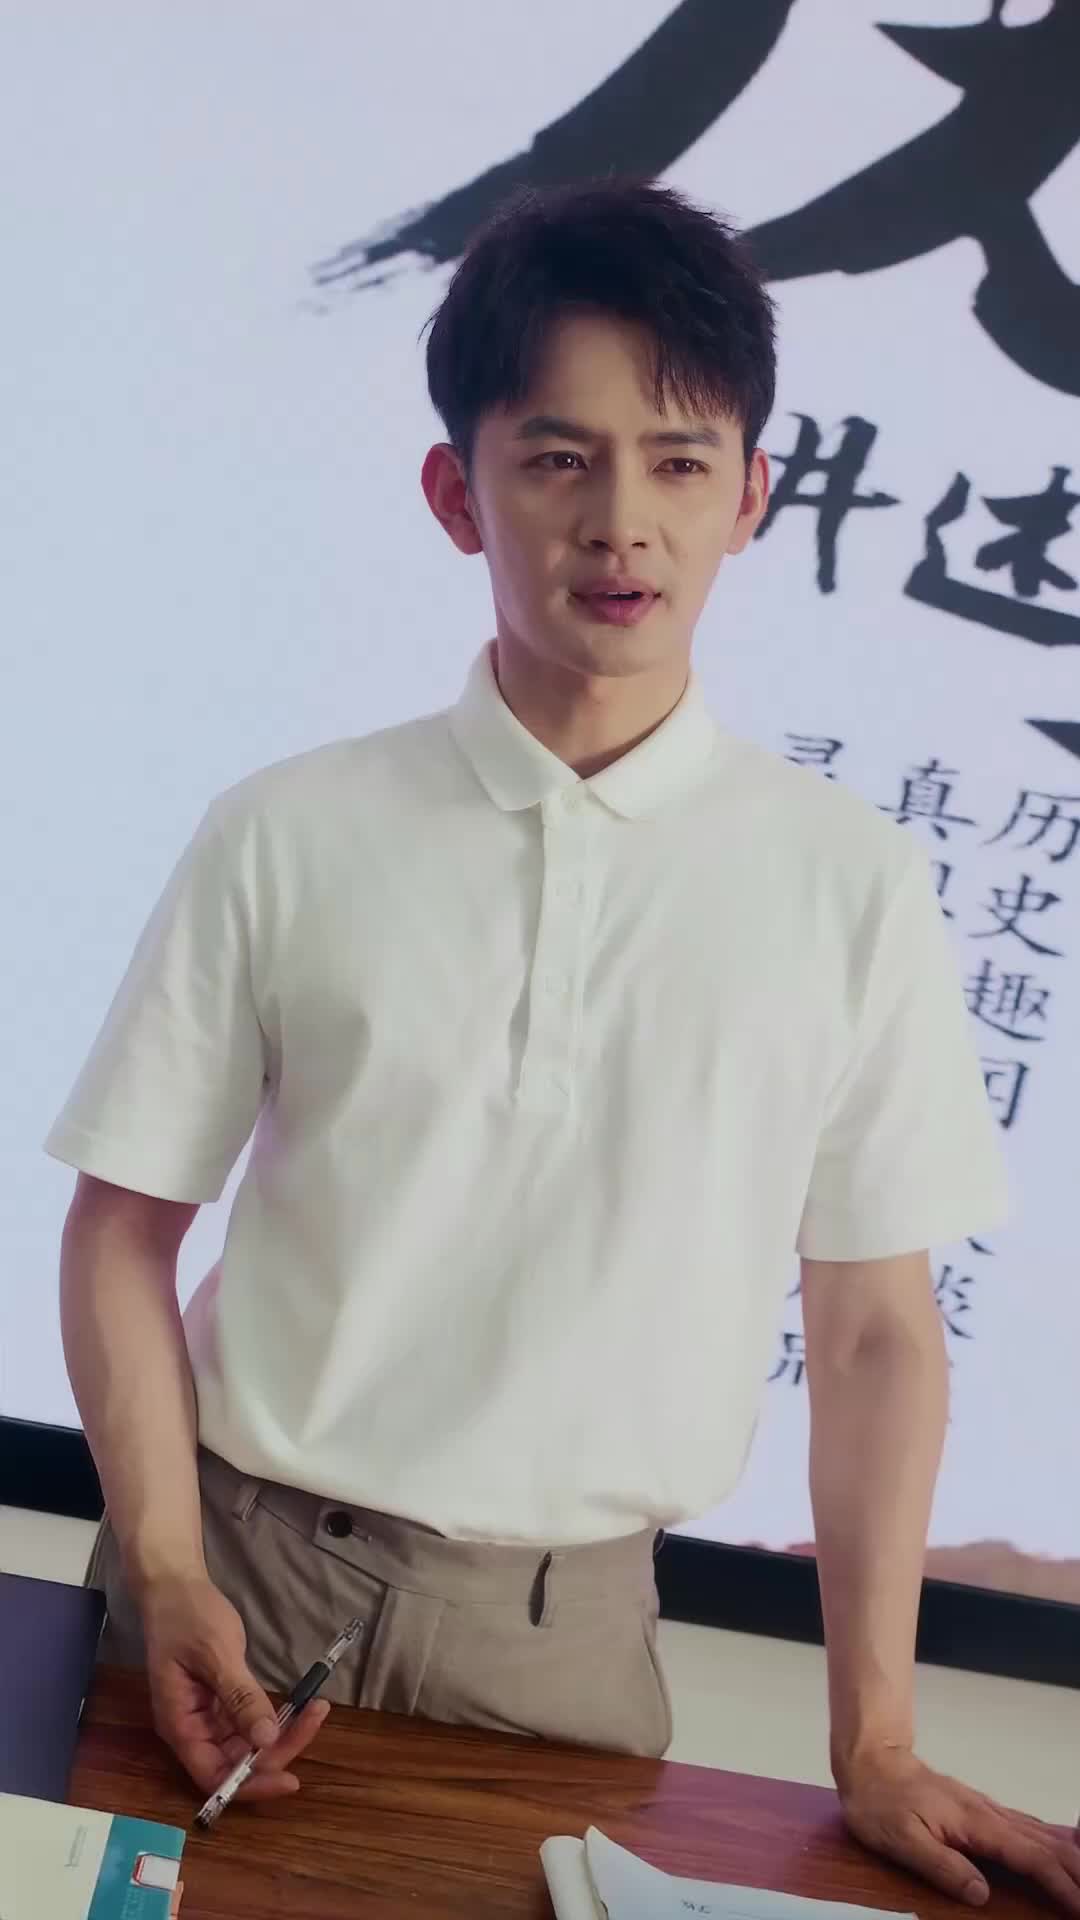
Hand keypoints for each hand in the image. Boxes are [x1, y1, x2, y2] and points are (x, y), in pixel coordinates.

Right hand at [140, 1572, 329, 1802]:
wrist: (174, 1584)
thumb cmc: (187, 1616)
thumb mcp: (216, 1654)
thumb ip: (240, 1697)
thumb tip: (266, 1740)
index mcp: (180, 1725)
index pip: (213, 1776)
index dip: (250, 1784)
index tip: (290, 1779)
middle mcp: (192, 1729)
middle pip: (235, 1763)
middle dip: (277, 1751)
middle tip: (314, 1719)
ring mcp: (206, 1716)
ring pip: (246, 1744)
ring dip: (282, 1735)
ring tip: (316, 1710)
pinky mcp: (219, 1701)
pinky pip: (248, 1722)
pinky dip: (274, 1718)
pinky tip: (299, 1706)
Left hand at [837, 1747, 1079, 1911]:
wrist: (870, 1761)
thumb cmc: (881, 1803)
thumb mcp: (902, 1841)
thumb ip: (943, 1867)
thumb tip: (982, 1894)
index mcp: (975, 1824)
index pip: (1029, 1857)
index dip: (1059, 1884)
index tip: (1079, 1908)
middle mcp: (988, 1814)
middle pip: (1045, 1843)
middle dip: (1075, 1870)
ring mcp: (985, 1809)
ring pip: (1039, 1833)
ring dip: (1068, 1856)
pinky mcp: (979, 1809)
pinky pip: (1026, 1826)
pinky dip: (1049, 1842)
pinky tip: (1057, 1849)